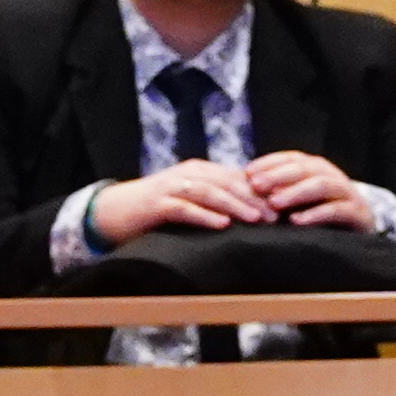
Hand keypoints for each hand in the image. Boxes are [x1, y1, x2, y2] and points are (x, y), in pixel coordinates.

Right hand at [89, 158, 274, 244]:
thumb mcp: (191, 199)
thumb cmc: (157, 207)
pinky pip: (184, 208)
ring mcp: (171, 187)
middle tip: (275, 214)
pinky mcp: (157, 204)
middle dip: (254, 198)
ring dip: (234, 205)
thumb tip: (253, 210)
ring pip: (209, 193)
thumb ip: (216, 199)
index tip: (282, 204)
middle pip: (227, 182)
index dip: (260, 189)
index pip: (236, 177)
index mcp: (200, 170)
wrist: (114, 211)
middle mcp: (188, 174)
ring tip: (255, 218)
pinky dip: (204, 216)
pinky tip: (221, 225)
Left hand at [241, 150, 373, 229]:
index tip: (247, 172)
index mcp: (318, 169)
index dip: (270, 162)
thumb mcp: (299, 201)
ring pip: (321, 185)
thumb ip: (278, 191)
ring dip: (296, 192)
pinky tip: (296, 221)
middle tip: (256, 186)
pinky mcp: (358, 214)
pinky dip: (315, 214)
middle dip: (278, 175)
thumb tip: (245, 184)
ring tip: (274, 202)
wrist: (361, 235)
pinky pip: (336, 210)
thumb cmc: (322, 217)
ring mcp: (348, 193)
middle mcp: (333, 176)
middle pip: (305, 168)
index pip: (292, 158)